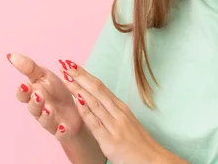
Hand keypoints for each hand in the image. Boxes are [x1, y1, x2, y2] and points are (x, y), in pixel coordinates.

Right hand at [6, 53, 84, 138]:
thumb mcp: (45, 76)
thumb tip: (10, 55)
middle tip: (38, 94)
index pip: (23, 95)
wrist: (78, 108)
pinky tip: (63, 126)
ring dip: (46, 115)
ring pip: (45, 120)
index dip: (23, 91)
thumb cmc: (57, 92)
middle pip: (33, 108)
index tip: (24, 84)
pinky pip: (61, 133)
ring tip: (49, 108)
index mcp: (34, 95)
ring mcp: (51, 121)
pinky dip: (61, 131)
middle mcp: (40, 109)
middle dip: (35, 102)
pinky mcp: (63, 131)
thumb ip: (29, 68)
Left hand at [58, 60, 187, 163]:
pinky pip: (95, 122)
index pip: (100, 86)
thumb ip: (111, 112)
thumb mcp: (125, 122)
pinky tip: (77, 100)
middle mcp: (117, 112)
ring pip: (94, 102)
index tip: (73, 65)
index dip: (86, 75)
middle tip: (65, 63)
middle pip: (96, 89)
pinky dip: (86, 110)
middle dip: (80, 76)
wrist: (151, 158)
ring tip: (66, 76)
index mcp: (120, 107)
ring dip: (79, 88)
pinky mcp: (110, 139)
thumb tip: (95, 102)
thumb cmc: (137, 142)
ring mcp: (114, 125)